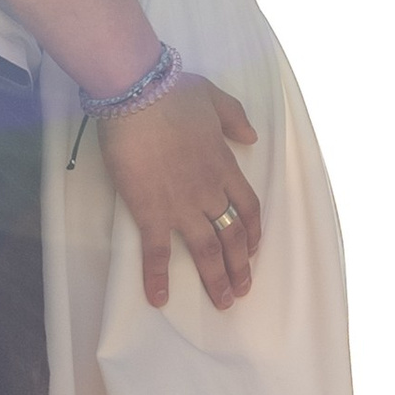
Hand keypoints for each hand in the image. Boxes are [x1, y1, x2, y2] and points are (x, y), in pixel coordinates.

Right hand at [98, 76, 262, 310]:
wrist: (139, 95)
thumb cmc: (173, 92)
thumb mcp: (214, 97)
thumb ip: (235, 119)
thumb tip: (252, 137)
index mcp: (224, 165)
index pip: (248, 206)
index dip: (254, 231)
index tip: (254, 249)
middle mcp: (209, 191)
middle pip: (233, 235)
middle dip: (240, 266)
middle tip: (242, 289)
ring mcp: (182, 204)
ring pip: (207, 249)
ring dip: (216, 278)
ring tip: (223, 302)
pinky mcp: (151, 211)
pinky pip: (157, 251)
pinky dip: (158, 277)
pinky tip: (159, 298)